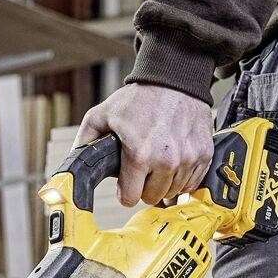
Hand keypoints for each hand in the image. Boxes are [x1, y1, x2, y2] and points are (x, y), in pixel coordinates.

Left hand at [77, 82, 214, 205]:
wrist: (174, 79)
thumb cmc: (140, 96)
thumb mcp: (102, 115)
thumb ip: (84, 141)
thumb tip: (74, 165)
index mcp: (140, 155)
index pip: (130, 199)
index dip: (125, 192)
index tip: (126, 183)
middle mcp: (166, 160)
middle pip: (152, 198)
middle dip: (144, 186)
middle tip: (142, 168)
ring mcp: (188, 159)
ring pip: (173, 192)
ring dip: (164, 181)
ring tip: (158, 160)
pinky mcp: (204, 155)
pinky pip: (192, 182)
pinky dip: (183, 175)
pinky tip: (175, 159)